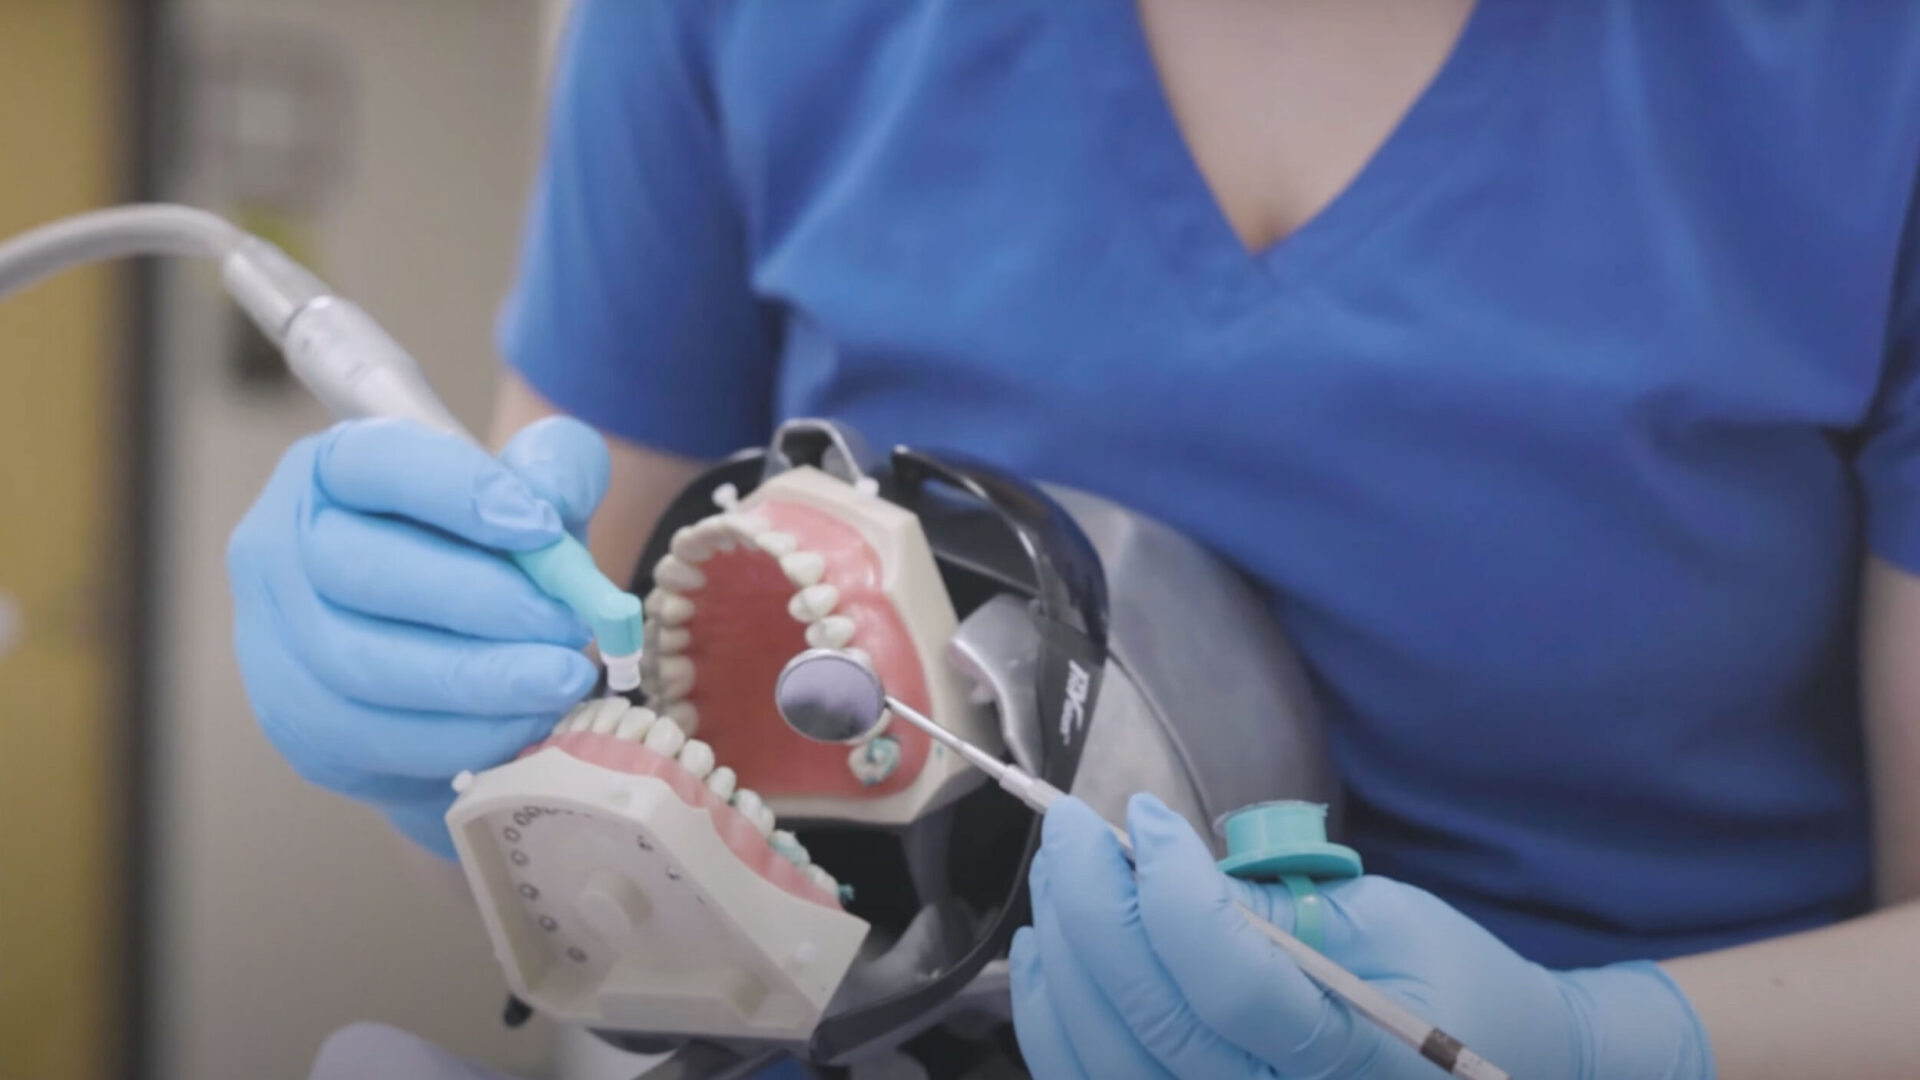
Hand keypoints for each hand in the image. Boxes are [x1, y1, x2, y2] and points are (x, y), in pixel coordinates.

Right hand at [228, 416, 611, 856]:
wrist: (465, 647)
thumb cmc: (496, 552)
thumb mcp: (537, 492)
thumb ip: (557, 468)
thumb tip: (550, 501)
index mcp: (332, 470)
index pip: (375, 462)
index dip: (457, 493)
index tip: (542, 528)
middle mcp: (278, 548)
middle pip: (357, 570)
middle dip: (477, 602)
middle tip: (566, 624)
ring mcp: (273, 643)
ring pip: (360, 666)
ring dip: (476, 681)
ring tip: (561, 679)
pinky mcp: (298, 727)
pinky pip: (372, 739)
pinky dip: (460, 736)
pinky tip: (526, 721)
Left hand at [1010, 795, 1714, 1079]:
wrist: (1495, 1066)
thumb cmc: (1445, 983)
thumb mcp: (1383, 923)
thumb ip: (1278, 909)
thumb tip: (1162, 868)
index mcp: (1352, 1053)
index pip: (1232, 984)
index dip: (1172, 894)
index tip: (1146, 815)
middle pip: (1152, 1022)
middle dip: (1092, 909)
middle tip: (1071, 826)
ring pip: (1105, 1064)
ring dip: (1063, 961)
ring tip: (1058, 875)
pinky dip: (1055, 1020)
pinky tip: (1050, 951)